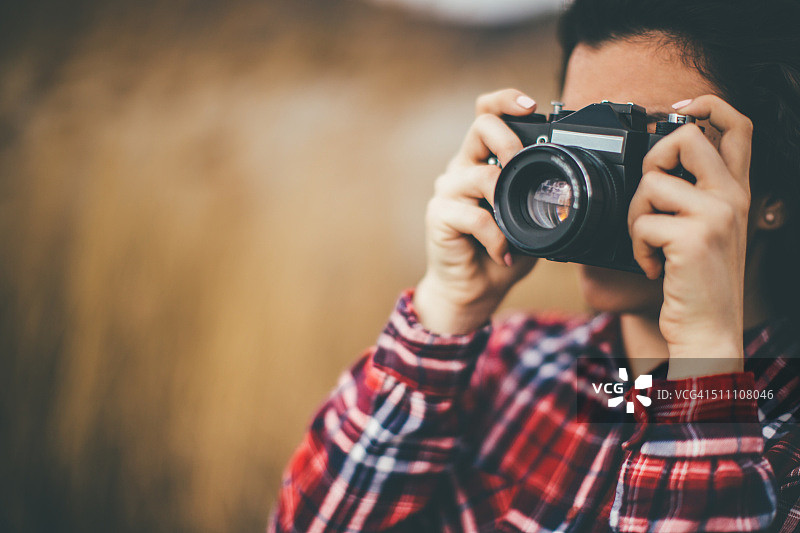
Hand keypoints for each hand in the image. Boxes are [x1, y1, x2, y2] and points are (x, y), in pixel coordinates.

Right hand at [414, 89, 538, 334]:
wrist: (474, 288)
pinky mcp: (439, 215)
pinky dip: (497, 237)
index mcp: (482, 160)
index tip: (531, 106)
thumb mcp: (529, 216)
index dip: (506, 101)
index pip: (486, 113)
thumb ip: (538, 193)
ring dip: (506, 200)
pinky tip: (504, 252)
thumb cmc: (502, 250)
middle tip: (524, 169)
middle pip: (481, 126)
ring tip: (515, 225)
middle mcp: (462, 168)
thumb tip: (572, 183)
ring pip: (481, 174)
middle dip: (511, 143)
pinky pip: (475, 216)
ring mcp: (448, 190)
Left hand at [627, 95, 751, 378]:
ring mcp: (717, 215)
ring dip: (635, 216)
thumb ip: (691, 196)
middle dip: (652, 159)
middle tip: (651, 196)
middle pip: (687, 137)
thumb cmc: (698, 280)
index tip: (678, 109)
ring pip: (651, 184)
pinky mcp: (694, 238)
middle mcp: (733, 197)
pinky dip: (636, 248)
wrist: (709, 328)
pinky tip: (652, 266)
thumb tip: (654, 168)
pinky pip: (642, 224)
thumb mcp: (705, 230)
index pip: (738, 126)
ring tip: (648, 244)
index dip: (708, 104)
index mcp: (736, 191)